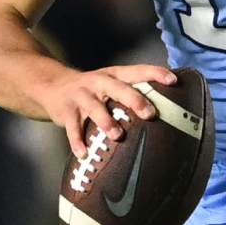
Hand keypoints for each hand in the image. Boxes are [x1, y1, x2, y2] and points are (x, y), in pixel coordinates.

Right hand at [32, 63, 177, 156]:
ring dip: (106, 122)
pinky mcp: (66, 112)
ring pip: (94, 108)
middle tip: (150, 114)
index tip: (173, 80)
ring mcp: (81, 97)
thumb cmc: (95, 89)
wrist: (52, 86)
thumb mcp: (113, 83)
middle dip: (134, 100)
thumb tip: (170, 108)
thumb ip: (134, 91)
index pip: (138, 70)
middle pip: (118, 88)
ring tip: (118, 136)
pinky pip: (72, 128)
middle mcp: (99, 83)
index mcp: (115, 75)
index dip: (155, 73)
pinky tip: (83, 153)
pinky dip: (77, 141)